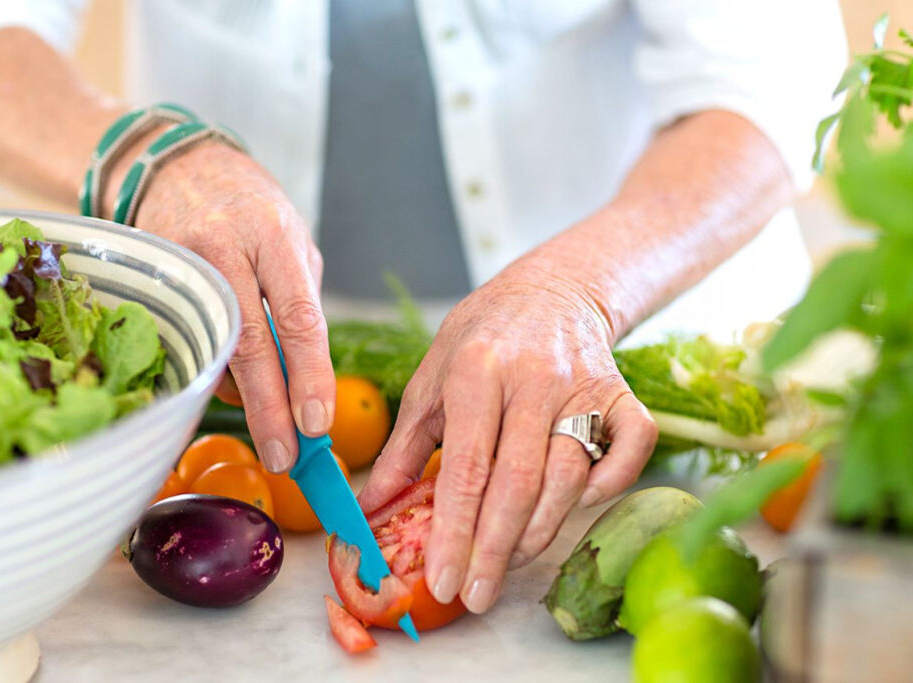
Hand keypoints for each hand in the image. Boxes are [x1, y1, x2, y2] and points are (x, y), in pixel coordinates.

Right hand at [122, 140, 334, 471]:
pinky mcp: (152, 281)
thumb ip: (299, 302)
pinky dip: (216, 370)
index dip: (309, 375)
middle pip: (250, 344)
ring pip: (214, 350)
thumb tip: (306, 379)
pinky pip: (188, 343)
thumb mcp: (292, 242)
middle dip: (270, 409)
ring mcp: (181, 264)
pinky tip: (232, 375)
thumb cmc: (251, 212)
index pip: (299, 317)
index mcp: (273, 237)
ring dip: (243, 395)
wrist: (180, 167)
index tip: (317, 425)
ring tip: (266, 414)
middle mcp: (224, 249)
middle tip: (286, 457)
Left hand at [358, 250, 657, 613]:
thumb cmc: (481, 339)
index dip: (454, 531)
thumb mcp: (430, 378)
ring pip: (569, 477)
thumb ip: (403, 446)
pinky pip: (629, 451)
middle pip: (519, 482)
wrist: (550, 290)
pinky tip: (575, 507)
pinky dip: (608, 487)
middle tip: (475, 595)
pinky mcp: (621, 393)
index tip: (442, 580)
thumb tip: (371, 507)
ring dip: (539, 532)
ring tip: (508, 562)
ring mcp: (584, 386)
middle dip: (495, 549)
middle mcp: (534, 378)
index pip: (466, 467)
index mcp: (477, 371)